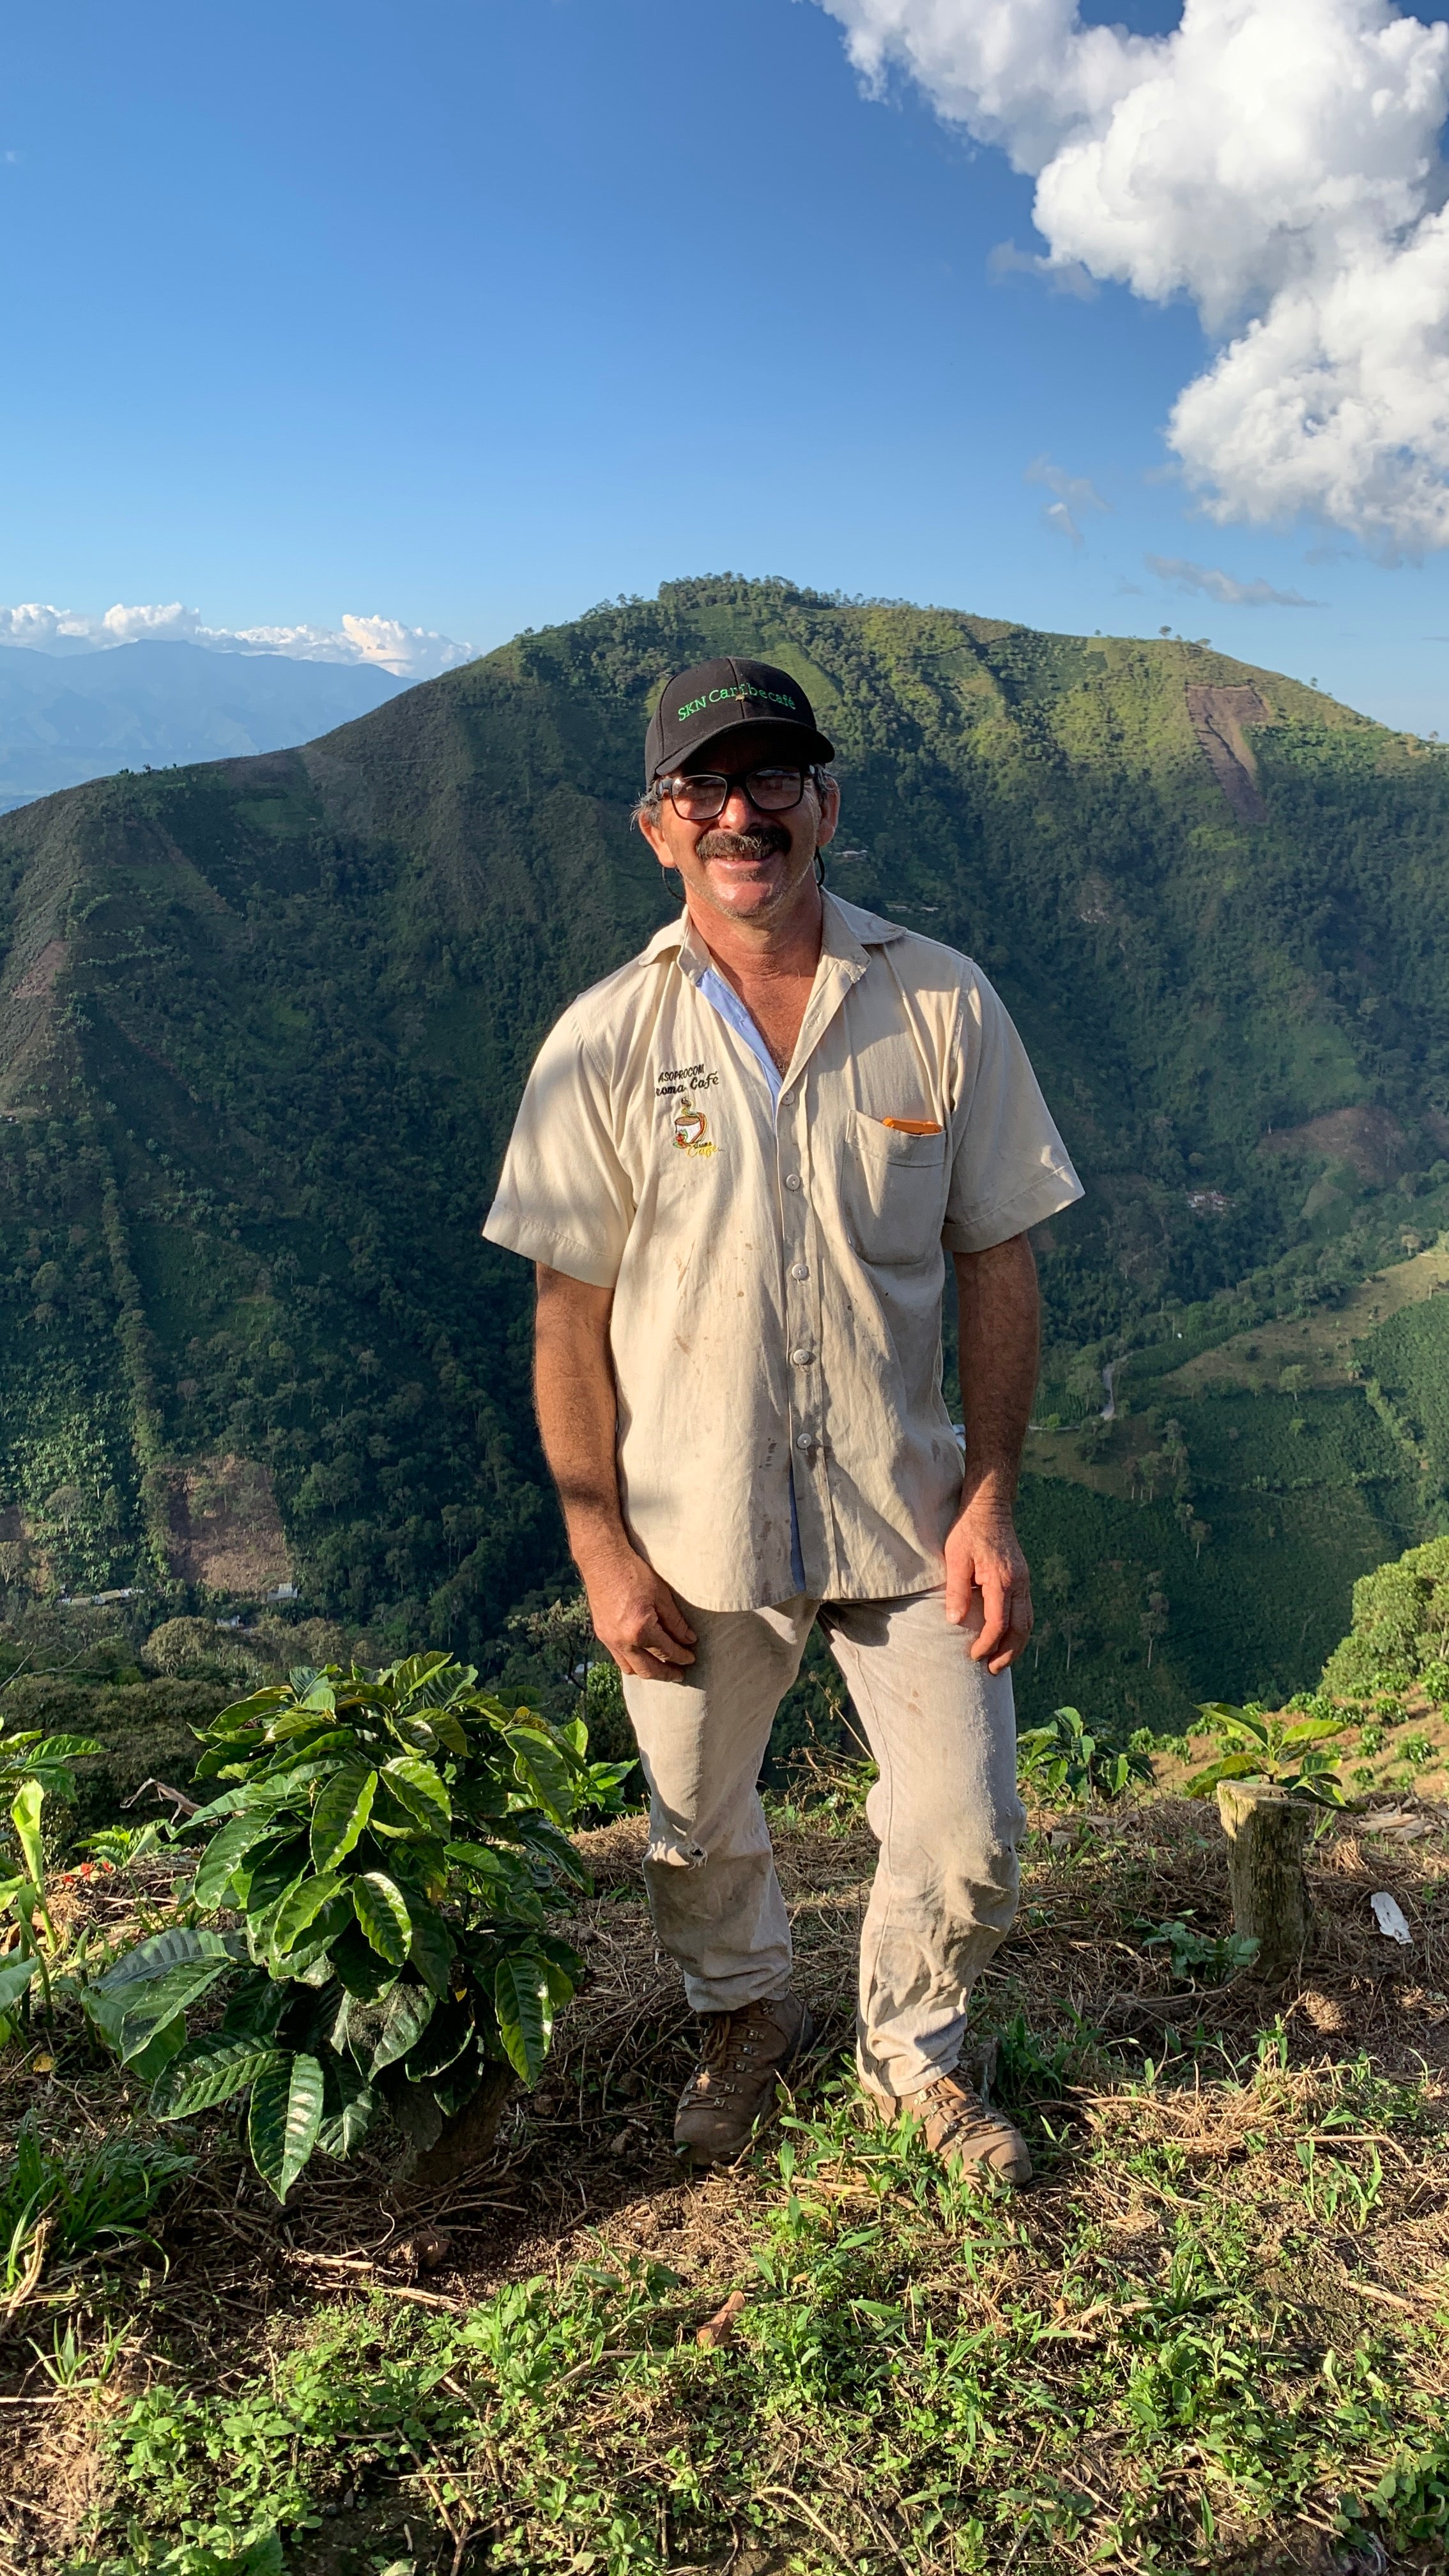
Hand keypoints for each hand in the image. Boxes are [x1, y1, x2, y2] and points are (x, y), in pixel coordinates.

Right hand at [582, 1544, 697, 1682]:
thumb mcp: (662, 1595)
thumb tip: (689, 1640)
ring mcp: (609, 1640)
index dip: (682, 1657)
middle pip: (648, 1669)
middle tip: (680, 1674)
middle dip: (667, 1674)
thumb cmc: (634, 1573)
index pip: (666, 1651)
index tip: (692, 1659)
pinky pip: (618, 1659)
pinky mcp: (602, 1635)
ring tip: (662, 1668)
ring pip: (630, 1669)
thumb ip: (676, 1622)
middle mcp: (623, 1640)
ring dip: (648, 1672)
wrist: (603, 1560)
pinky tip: (643, 1656)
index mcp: (640, 1630)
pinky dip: (633, 1662)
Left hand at [944, 1499, 1031, 1672]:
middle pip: (1021, 1628)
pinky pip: (1026, 1611)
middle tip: (992, 1670)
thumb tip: (955, 1621)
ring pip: (1028, 1622)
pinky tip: (1007, 1639)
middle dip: (1008, 1653)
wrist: (989, 1508)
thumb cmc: (968, 1532)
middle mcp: (1019, 1583)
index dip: (987, 1644)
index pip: (998, 1623)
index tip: (973, 1655)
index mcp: (1002, 1580)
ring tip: (1001, 1661)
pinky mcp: (1023, 1579)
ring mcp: (1024, 1581)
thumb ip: (956, 1590)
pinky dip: (1019, 1630)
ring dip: (1017, 1645)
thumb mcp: (955, 1558)